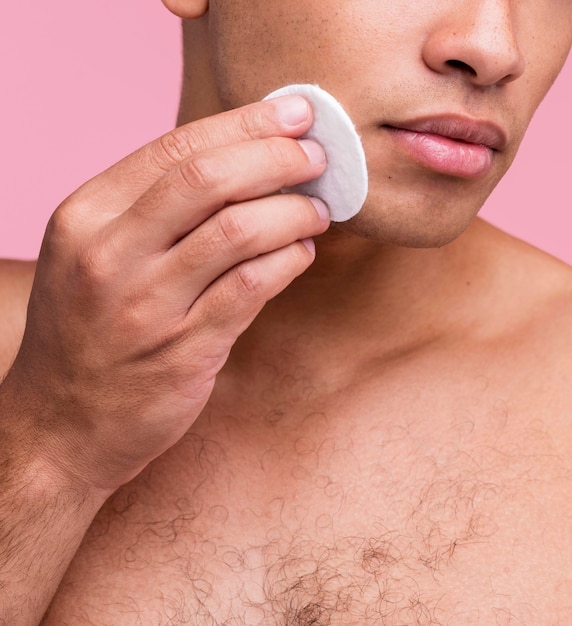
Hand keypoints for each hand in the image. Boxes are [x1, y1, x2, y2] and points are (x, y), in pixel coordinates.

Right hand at [7, 95, 328, 491]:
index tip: (295, 114)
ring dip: (293, 213)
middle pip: (209, 178)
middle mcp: (110, 255)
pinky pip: (253, 287)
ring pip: (239, 230)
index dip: (246, 124)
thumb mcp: (94, 256)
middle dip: (278, 158)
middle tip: (318, 158)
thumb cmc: (88, 334)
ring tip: (317, 211)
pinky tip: (303, 253)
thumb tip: (240, 163)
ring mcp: (146, 305)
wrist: (60, 426)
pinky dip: (290, 260)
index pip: (176, 147)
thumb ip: (153, 210)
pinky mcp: (184, 350)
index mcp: (86, 217)